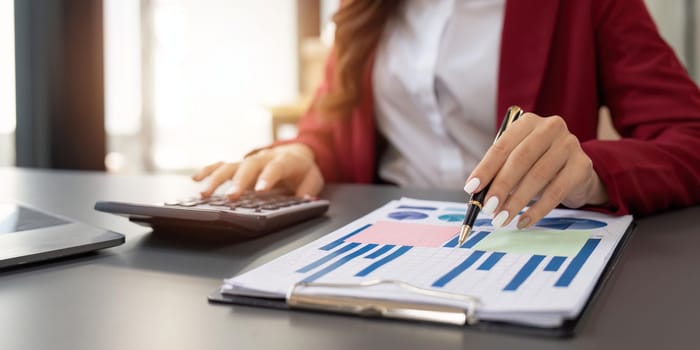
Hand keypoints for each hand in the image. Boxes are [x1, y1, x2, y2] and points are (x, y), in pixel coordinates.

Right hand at [192, 143, 323, 198]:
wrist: (296, 153)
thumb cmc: (303, 170)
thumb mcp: (313, 180)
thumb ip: (309, 190)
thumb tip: (306, 200)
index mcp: (284, 160)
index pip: (276, 167)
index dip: (268, 177)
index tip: (260, 190)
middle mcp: (263, 158)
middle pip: (249, 166)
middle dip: (238, 181)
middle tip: (230, 197)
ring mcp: (249, 161)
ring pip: (231, 166)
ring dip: (216, 179)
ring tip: (204, 194)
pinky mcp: (239, 165)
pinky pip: (221, 165)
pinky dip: (208, 171)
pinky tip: (196, 179)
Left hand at [463, 113, 607, 228]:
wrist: (575, 171)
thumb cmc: (537, 164)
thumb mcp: (516, 163)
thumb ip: (499, 172)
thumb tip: (477, 194)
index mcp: (527, 122)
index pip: (502, 145)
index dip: (485, 168)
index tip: (471, 189)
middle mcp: (550, 127)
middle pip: (520, 159)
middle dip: (501, 186)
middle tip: (487, 208)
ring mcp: (569, 144)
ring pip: (538, 175)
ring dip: (517, 201)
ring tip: (502, 219)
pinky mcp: (583, 165)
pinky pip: (556, 191)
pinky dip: (538, 210)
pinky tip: (523, 221)